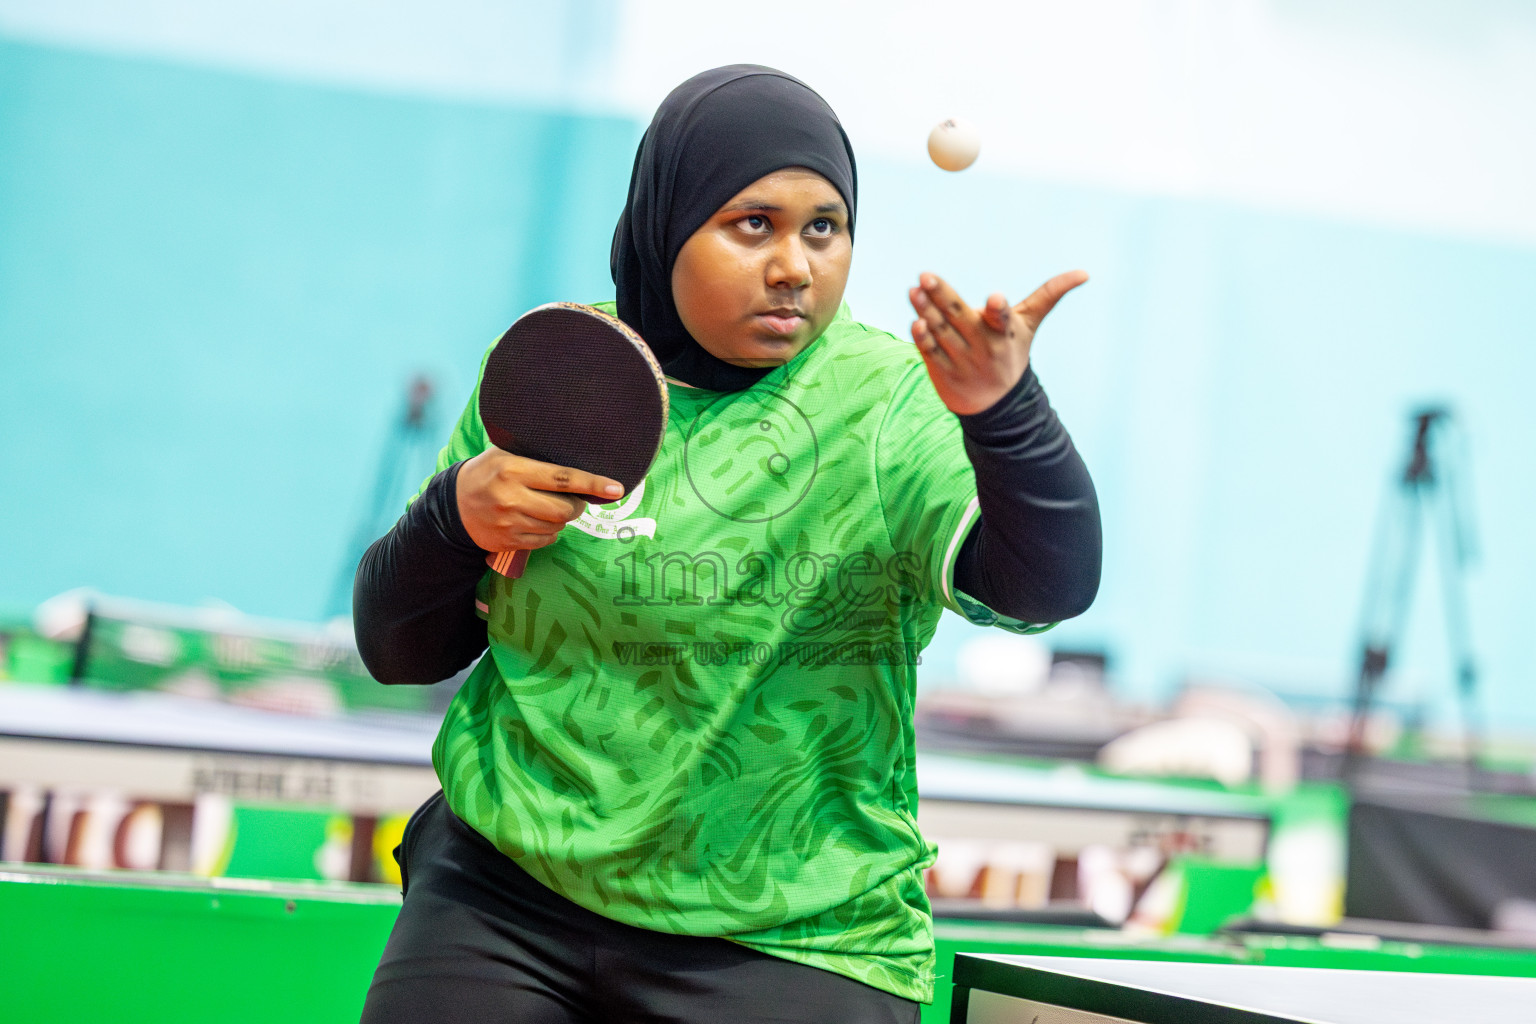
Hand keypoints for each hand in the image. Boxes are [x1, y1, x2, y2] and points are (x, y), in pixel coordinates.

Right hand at [455, 448, 623, 553]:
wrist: (452, 506)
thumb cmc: (487, 473)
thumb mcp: (505, 454)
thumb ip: (537, 455)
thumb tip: (580, 453)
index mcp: (514, 470)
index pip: (562, 478)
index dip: (592, 483)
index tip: (616, 489)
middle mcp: (511, 497)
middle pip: (565, 509)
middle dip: (577, 505)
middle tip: (574, 498)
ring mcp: (509, 523)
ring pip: (557, 527)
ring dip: (562, 519)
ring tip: (549, 507)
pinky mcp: (508, 541)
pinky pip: (545, 541)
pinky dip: (549, 532)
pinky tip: (537, 520)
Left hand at [908, 269, 1087, 415]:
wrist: (996, 404)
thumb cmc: (1012, 352)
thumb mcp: (1030, 325)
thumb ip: (1050, 295)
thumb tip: (1085, 273)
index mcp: (1004, 333)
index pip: (1001, 318)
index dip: (997, 309)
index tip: (994, 299)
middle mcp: (983, 347)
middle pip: (960, 318)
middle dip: (943, 297)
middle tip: (926, 276)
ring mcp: (962, 360)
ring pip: (941, 332)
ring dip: (925, 311)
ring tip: (914, 290)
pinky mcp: (944, 372)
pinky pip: (931, 353)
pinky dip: (922, 339)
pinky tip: (915, 321)